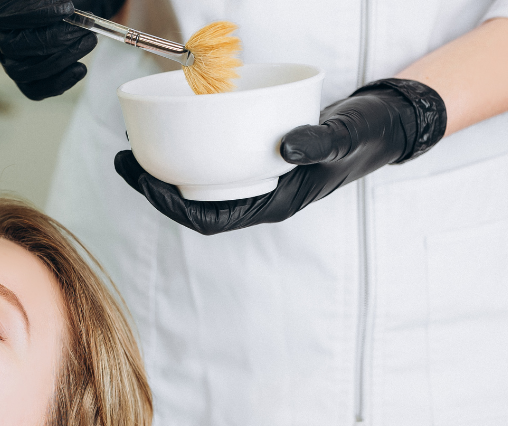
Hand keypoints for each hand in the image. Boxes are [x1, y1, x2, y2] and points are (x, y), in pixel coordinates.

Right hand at [0, 0, 124, 99]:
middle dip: (54, 39)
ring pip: (21, 72)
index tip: (68, 9)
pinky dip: (58, 83)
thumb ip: (60, 0)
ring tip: (89, 41)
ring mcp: (8, 59)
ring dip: (61, 60)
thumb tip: (67, 11)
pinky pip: (33, 90)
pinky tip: (80, 68)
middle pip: (12, 47)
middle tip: (85, 28)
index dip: (34, 15)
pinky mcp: (24, 78)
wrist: (74, 9)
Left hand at [114, 78, 446, 234]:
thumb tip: (284, 148)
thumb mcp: (344, 137)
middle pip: (194, 201)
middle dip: (156, 188)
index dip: (172, 206)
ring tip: (136, 148)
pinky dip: (190, 148)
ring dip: (166, 170)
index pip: (210, 219)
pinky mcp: (254, 157)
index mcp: (274, 204)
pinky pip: (213, 159)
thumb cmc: (366, 136)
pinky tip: (172, 130)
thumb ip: (318, 142)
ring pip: (200, 182)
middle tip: (124, 162)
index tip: (144, 185)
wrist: (383, 124)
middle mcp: (259, 195)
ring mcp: (255, 178)